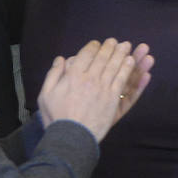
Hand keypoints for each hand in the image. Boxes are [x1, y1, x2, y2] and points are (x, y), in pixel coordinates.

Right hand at [37, 38, 153, 141]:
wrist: (72, 136)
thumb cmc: (56, 117)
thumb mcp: (45, 95)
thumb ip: (53, 75)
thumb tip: (60, 58)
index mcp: (72, 76)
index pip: (85, 55)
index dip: (92, 47)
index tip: (97, 43)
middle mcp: (89, 78)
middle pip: (102, 58)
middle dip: (109, 47)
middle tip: (115, 41)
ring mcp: (103, 88)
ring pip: (114, 66)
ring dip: (121, 54)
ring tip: (126, 46)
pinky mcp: (112, 97)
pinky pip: (122, 79)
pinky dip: (127, 68)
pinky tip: (131, 61)